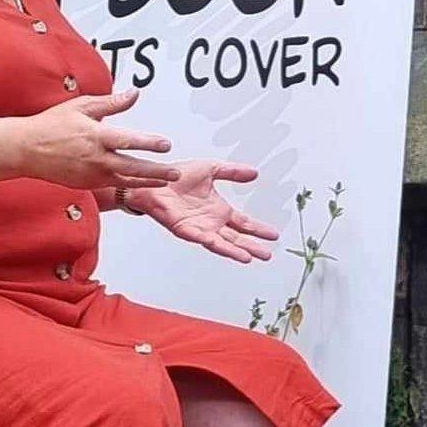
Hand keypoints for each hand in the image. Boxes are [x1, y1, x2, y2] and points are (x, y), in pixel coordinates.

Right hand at [16, 89, 179, 189]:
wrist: (26, 149)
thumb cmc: (52, 125)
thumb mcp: (82, 106)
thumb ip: (111, 103)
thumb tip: (134, 94)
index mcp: (95, 136)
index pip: (128, 141)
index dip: (149, 143)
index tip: (165, 144)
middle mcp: (95, 158)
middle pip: (132, 167)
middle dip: (157, 171)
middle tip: (175, 172)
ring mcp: (91, 174)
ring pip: (125, 181)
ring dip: (148, 181)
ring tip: (166, 181)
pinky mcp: (87, 185)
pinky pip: (112, 185)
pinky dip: (129, 185)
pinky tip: (142, 183)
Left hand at [126, 160, 278, 263]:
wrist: (153, 179)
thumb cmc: (176, 175)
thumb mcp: (211, 169)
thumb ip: (232, 172)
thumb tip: (254, 173)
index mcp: (218, 209)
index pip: (243, 223)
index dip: (258, 229)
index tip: (273, 235)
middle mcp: (211, 222)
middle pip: (237, 237)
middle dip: (253, 246)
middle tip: (268, 253)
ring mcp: (200, 228)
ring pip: (224, 243)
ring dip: (239, 251)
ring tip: (253, 257)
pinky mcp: (187, 230)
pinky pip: (206, 240)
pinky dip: (220, 247)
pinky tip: (231, 252)